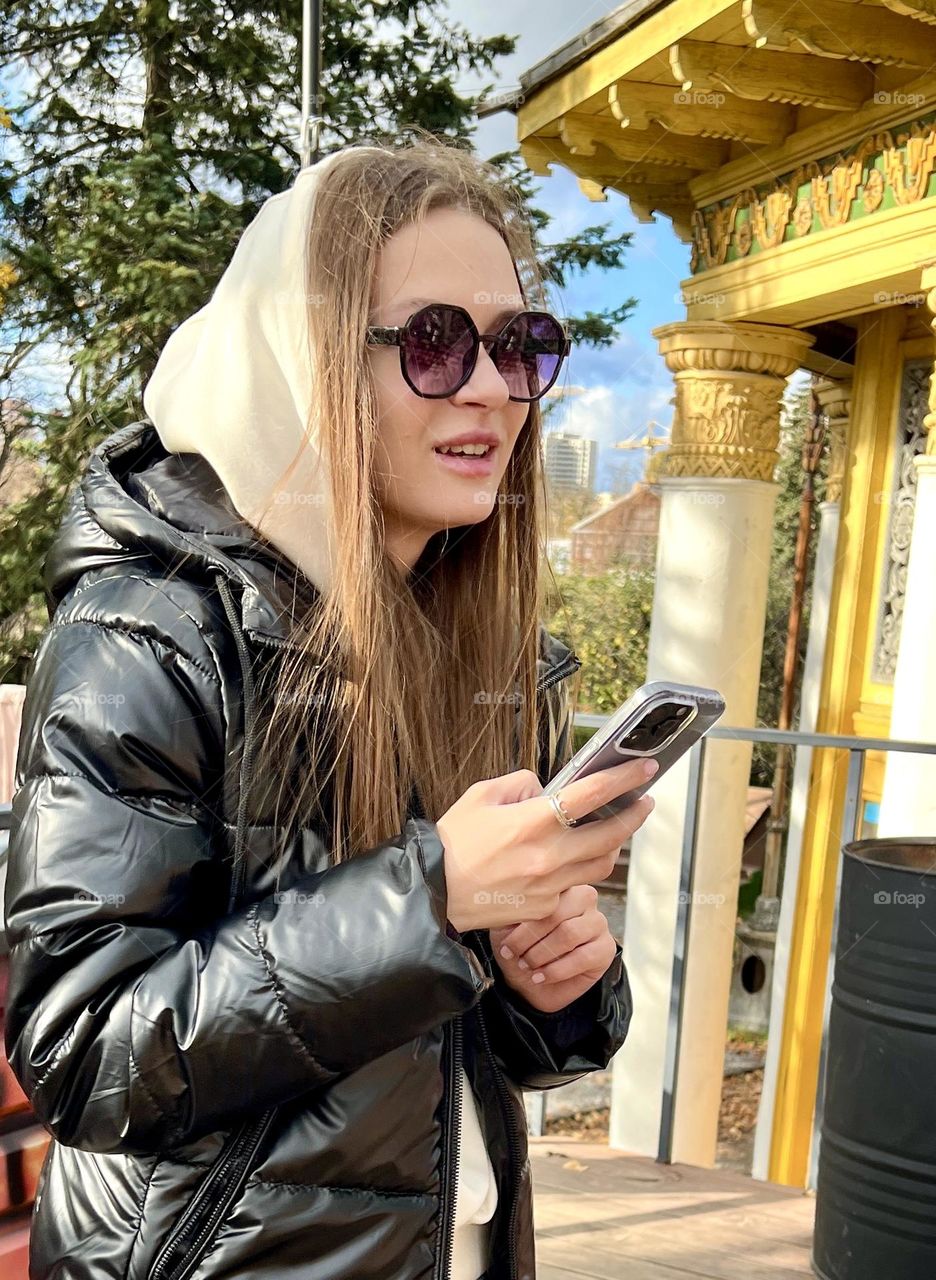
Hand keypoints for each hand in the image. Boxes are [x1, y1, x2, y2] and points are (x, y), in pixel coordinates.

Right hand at [437, 757, 656, 932]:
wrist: (435, 892)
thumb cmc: (454, 842)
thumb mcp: (482, 795)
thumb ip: (521, 784)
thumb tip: (546, 789)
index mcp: (534, 821)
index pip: (592, 794)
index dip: (624, 778)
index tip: (645, 768)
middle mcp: (549, 855)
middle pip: (611, 835)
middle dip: (635, 816)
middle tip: (645, 802)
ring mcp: (550, 885)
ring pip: (601, 864)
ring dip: (613, 845)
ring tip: (614, 830)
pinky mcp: (545, 906)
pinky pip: (573, 885)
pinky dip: (578, 869)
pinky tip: (569, 859)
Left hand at [488, 884, 617, 1013]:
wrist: (530, 982)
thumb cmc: (520, 947)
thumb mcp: (506, 926)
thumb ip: (510, 910)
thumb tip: (505, 899)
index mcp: (560, 885)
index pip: (544, 895)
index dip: (522, 922)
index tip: (506, 945)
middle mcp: (584, 898)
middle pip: (557, 913)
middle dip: (531, 939)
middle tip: (515, 956)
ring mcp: (598, 922)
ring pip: (570, 934)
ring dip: (542, 954)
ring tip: (527, 966)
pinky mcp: (605, 948)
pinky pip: (583, 957)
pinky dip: (557, 970)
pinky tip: (541, 977)